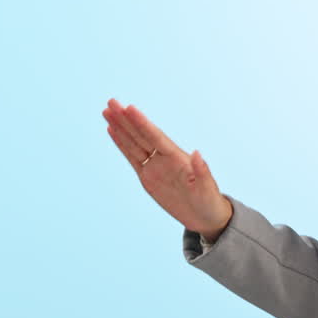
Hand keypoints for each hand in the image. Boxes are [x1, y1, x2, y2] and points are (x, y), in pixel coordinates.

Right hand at [102, 98, 233, 239]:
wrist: (205, 216)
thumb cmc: (209, 201)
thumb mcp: (207, 188)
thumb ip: (202, 171)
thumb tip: (198, 153)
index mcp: (177, 158)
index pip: (155, 136)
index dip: (142, 123)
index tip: (129, 108)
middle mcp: (164, 158)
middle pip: (140, 135)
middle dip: (125, 119)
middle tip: (111, 101)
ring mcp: (155, 167)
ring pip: (133, 143)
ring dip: (120, 127)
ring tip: (107, 111)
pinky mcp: (148, 177)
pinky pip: (132, 158)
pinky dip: (122, 144)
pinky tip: (113, 131)